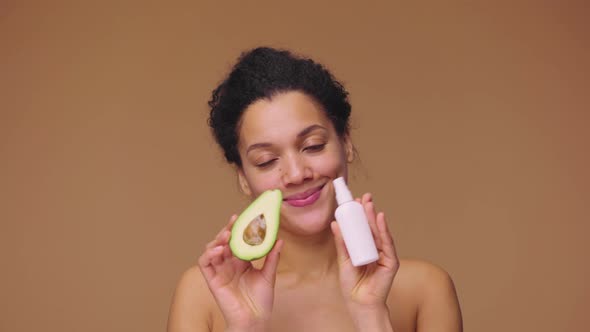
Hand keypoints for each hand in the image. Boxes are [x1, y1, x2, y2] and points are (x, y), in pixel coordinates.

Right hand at [198, 215, 282, 330]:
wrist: (255, 320)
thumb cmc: (261, 301)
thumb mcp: (269, 275)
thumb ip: (272, 257)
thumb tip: (280, 240)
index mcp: (241, 261)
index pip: (237, 241)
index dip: (238, 229)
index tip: (242, 217)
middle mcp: (229, 264)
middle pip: (223, 242)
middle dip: (227, 230)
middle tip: (234, 222)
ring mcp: (219, 271)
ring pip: (212, 249)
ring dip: (217, 240)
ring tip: (227, 235)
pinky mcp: (212, 280)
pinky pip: (204, 263)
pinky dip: (208, 254)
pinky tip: (218, 249)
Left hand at [330, 193, 398, 311]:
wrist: (359, 303)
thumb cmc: (352, 284)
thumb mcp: (343, 259)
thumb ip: (341, 242)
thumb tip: (335, 224)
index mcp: (364, 248)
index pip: (362, 228)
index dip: (359, 214)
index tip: (354, 201)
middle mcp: (376, 249)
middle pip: (371, 227)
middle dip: (367, 211)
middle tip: (363, 197)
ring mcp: (384, 254)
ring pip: (379, 232)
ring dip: (374, 217)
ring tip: (368, 204)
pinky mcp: (391, 261)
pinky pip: (387, 243)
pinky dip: (384, 230)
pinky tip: (380, 218)